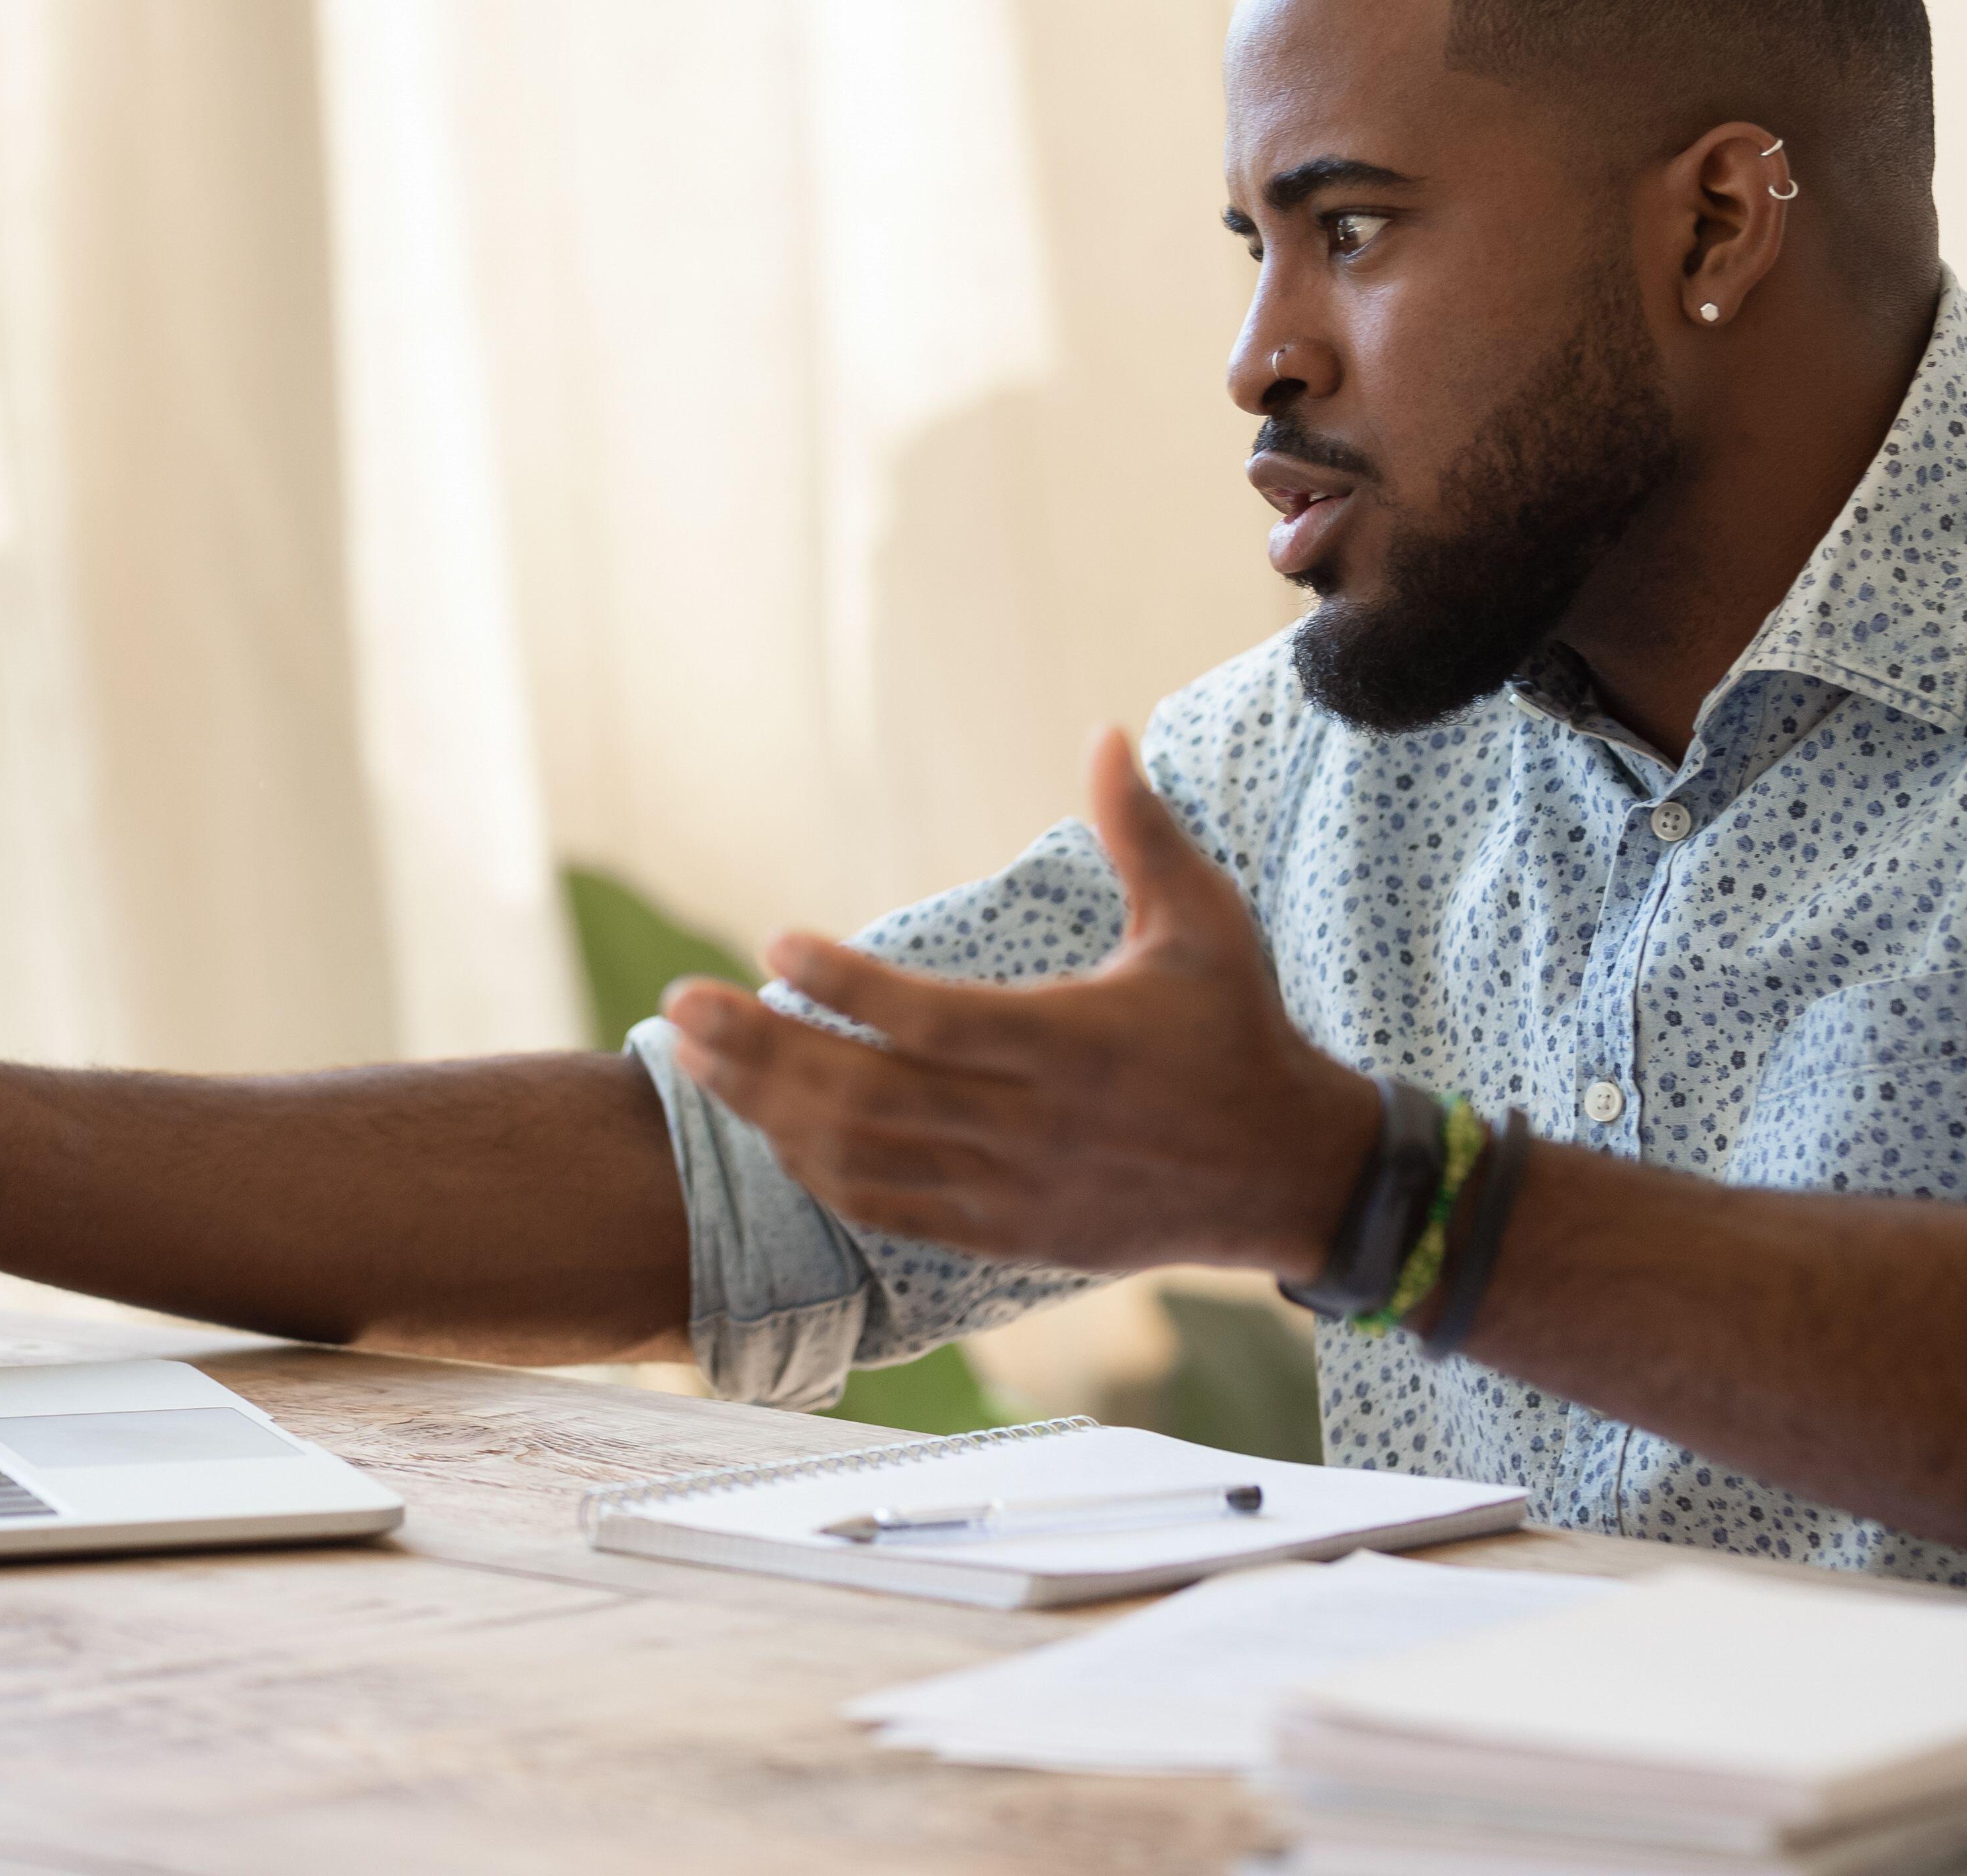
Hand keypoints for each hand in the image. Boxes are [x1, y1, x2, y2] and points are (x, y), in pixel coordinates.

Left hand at [659, 727, 1376, 1276]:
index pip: (928, 1021)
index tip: (775, 944)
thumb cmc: (1237, 1031)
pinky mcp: (1003, 1234)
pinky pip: (888, 1211)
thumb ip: (1142, 831)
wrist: (1284, 1173)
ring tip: (696, 1062)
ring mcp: (1010, 1190)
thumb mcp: (1204, 921)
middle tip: (682, 1006)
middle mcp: (1029, 1125)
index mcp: (1070, 1043)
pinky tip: (768, 1129)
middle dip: (761, 1052)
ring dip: (768, 1111)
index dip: (843, 987)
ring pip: (861, 1160)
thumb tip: (1105, 732)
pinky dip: (819, 1173)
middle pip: (866, 1096)